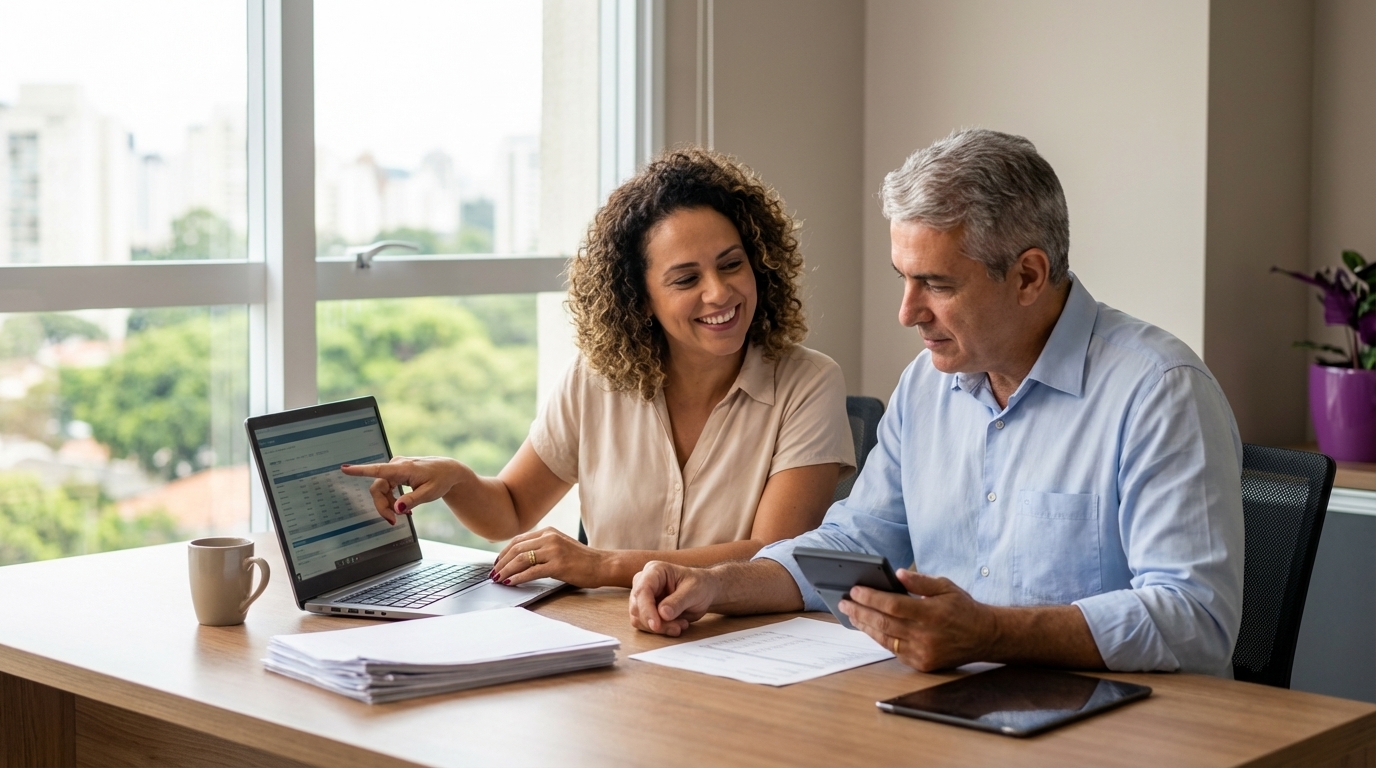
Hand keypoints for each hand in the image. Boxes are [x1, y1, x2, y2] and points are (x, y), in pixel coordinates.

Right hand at [340, 457, 467, 524]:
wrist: (449, 471)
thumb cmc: (441, 479)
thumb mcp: (429, 493)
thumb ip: (412, 501)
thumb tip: (397, 509)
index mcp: (403, 468)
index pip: (378, 470)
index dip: (359, 471)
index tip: (344, 468)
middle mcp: (396, 466)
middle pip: (378, 488)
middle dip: (383, 506)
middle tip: (394, 521)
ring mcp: (395, 468)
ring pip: (382, 490)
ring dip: (390, 504)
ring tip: (406, 513)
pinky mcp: (396, 472)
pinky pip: (387, 488)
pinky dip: (393, 499)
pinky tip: (404, 507)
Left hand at [491, 527, 608, 587]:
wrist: (602, 565)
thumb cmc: (581, 559)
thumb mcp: (560, 546)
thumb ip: (542, 548)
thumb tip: (518, 560)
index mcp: (548, 531)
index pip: (518, 540)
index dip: (503, 553)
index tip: (497, 564)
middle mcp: (549, 537)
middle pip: (516, 549)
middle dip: (502, 563)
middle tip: (493, 574)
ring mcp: (554, 550)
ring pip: (521, 559)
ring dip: (507, 571)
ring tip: (499, 579)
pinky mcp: (558, 565)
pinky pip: (532, 571)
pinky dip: (518, 578)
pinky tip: (511, 583)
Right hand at [628, 561, 718, 636]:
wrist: (705, 591)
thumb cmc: (700, 585)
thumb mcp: (693, 591)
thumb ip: (678, 602)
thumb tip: (662, 614)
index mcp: (654, 570)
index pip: (642, 590)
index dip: (646, 609)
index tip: (656, 625)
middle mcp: (644, 582)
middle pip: (637, 607)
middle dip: (657, 622)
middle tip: (678, 627)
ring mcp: (643, 597)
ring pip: (639, 619)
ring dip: (660, 627)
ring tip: (681, 624)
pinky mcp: (646, 610)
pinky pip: (645, 625)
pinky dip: (661, 629)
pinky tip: (677, 625)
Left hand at [840, 569, 998, 671]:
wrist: (985, 637)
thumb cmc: (963, 609)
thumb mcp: (946, 587)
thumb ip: (921, 581)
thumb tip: (898, 574)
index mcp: (931, 613)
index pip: (893, 605)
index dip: (871, 598)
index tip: (854, 590)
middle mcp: (926, 635)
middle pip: (883, 623)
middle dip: (860, 611)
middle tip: (843, 602)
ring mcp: (923, 652)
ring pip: (885, 639)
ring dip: (864, 626)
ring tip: (851, 614)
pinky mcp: (922, 664)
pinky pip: (893, 651)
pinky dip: (879, 638)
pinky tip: (869, 627)